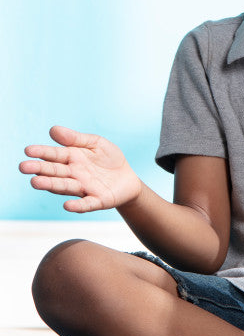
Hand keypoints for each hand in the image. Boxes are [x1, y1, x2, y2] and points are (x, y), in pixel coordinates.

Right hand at [20, 126, 141, 212]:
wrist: (128, 178)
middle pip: (55, 172)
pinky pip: (86, 204)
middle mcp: (73, 175)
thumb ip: (76, 138)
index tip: (28, 150)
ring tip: (36, 182)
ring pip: (65, 187)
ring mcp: (83, 188)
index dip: (42, 152)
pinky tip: (68, 205)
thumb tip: (53, 129)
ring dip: (51, 185)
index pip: (55, 155)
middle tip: (24, 166)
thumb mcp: (96, 143)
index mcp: (72, 158)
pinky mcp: (97, 200)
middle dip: (40, 169)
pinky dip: (77, 205)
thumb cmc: (109, 159)